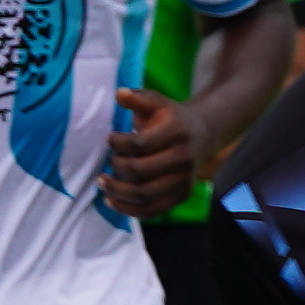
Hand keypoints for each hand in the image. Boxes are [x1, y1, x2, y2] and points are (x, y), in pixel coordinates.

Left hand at [103, 87, 198, 219]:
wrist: (202, 134)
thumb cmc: (171, 118)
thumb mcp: (156, 102)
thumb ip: (138, 98)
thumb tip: (119, 94)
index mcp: (176, 132)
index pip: (140, 144)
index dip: (118, 144)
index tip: (109, 139)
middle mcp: (183, 158)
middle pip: (140, 171)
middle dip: (117, 167)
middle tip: (108, 162)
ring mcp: (183, 181)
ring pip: (144, 194)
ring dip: (118, 192)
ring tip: (102, 183)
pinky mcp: (181, 196)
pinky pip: (152, 210)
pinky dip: (129, 210)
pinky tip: (111, 201)